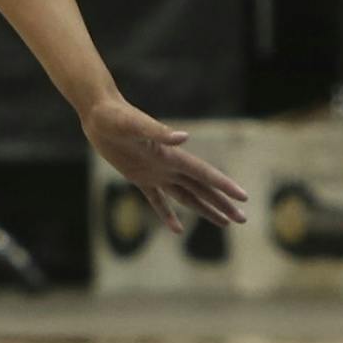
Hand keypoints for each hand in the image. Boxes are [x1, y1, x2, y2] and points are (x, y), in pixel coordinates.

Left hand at [82, 97, 248, 234]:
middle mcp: (167, 165)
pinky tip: (177, 229)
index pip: (203, 173)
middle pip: (201, 189)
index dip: (223, 185)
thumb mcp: (134, 125)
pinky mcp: (138, 177)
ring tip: (223, 223)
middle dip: (222, 204)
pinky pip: (157, 200)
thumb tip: (184, 137)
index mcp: (170, 155)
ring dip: (204, 209)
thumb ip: (158, 132)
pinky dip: (167, 214)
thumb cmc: (115, 116)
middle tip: (242, 219)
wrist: (98, 113)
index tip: (244, 196)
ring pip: (186, 196)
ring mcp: (154, 172)